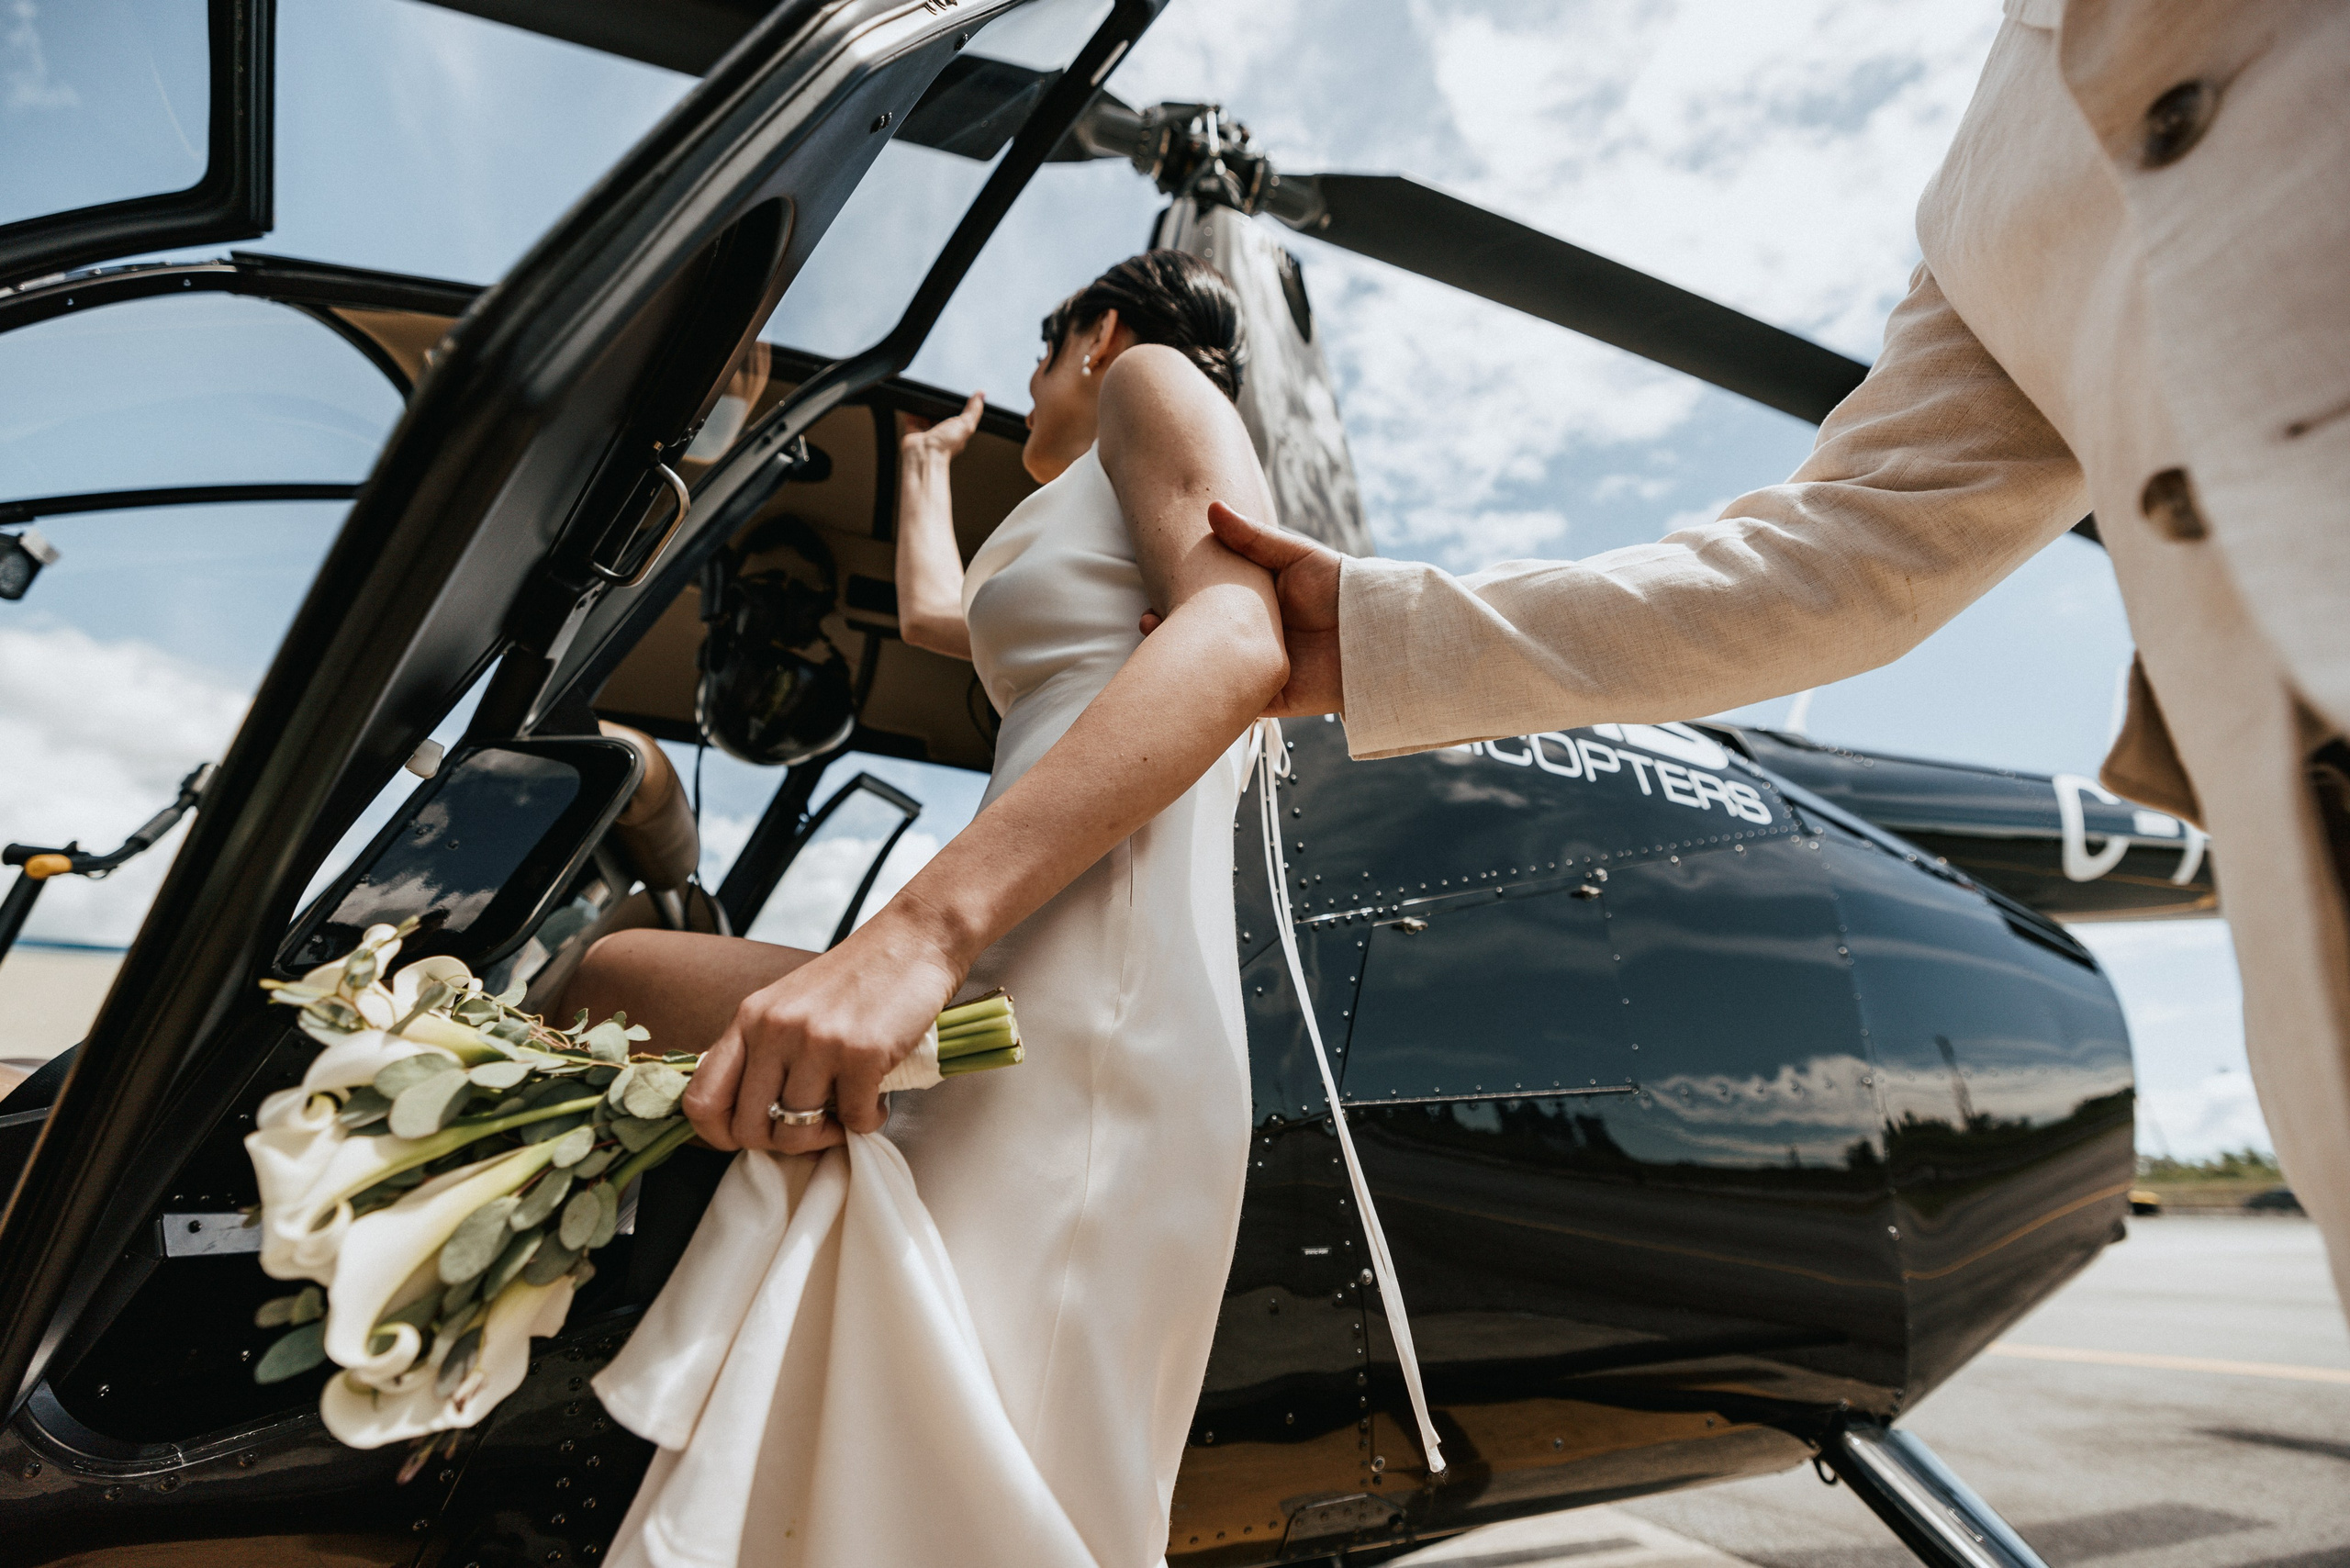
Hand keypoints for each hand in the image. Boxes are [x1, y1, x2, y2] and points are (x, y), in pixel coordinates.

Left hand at [680, 906, 964, 1155]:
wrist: (914, 941)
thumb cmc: (856, 979)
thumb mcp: (788, 1005)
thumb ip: (761, 1050)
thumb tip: (747, 1112)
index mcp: (748, 1019)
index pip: (700, 1099)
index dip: (720, 1134)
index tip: (755, 1133)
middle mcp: (773, 1030)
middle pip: (749, 1128)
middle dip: (783, 1141)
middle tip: (813, 1125)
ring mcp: (815, 1042)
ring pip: (798, 1132)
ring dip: (829, 1135)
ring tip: (849, 1112)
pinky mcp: (861, 1053)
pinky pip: (854, 1121)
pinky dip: (869, 1120)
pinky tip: (877, 1098)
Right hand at [901, 392, 984, 464]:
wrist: (924, 455)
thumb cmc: (946, 445)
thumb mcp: (965, 424)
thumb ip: (973, 410)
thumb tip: (982, 394)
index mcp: (956, 433)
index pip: (958, 417)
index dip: (958, 407)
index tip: (957, 396)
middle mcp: (942, 434)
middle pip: (941, 415)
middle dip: (940, 406)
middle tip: (939, 393)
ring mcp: (927, 433)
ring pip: (925, 416)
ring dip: (925, 407)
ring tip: (926, 396)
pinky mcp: (913, 432)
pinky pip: (911, 418)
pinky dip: (910, 411)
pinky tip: (912, 402)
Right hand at [1140, 502, 1343, 716]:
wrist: (1379, 634)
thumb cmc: (1343, 588)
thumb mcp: (1297, 556)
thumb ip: (1253, 539)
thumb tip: (1212, 509)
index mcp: (1256, 606)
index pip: (1207, 607)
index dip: (1178, 605)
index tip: (1151, 603)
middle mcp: (1254, 638)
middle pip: (1203, 641)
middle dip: (1170, 636)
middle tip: (1147, 624)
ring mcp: (1261, 669)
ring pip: (1212, 673)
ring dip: (1183, 668)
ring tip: (1157, 654)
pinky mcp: (1273, 699)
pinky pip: (1235, 705)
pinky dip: (1210, 699)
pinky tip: (1184, 690)